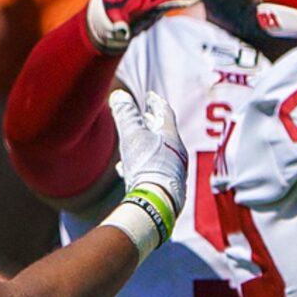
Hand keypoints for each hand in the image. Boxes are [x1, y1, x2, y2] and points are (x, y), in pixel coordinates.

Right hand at [109, 85, 186, 221]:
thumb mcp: (132, 135)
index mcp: (172, 137)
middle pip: (165, 134)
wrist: (157, 202)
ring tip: (136, 140)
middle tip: (145, 116)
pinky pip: (154, 170)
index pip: (166, 113)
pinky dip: (143, 163)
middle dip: (153, 124)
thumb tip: (119, 95)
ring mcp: (174, 172)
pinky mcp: (167, 188)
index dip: (156, 103)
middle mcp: (177, 154)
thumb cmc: (146, 165)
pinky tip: (128, 169)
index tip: (150, 97)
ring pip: (160, 152)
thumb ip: (126, 114)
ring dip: (148, 144)